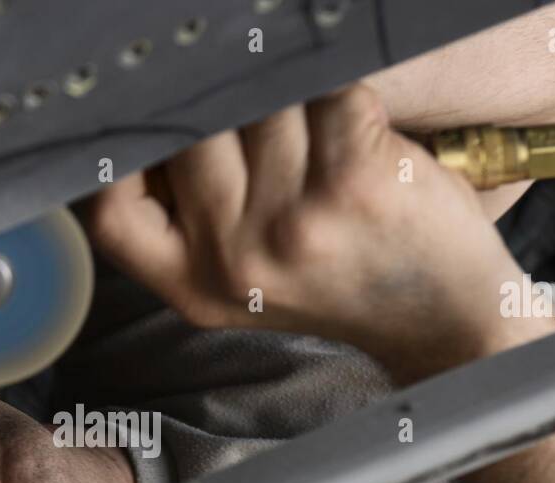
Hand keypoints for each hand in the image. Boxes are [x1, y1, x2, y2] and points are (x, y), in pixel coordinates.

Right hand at [86, 84, 529, 375]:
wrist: (443, 319)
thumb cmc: (344, 283)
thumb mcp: (244, 284)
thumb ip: (193, 224)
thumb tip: (162, 122)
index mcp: (195, 288)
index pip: (111, 213)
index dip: (116, 161)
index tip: (151, 135)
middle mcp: (235, 262)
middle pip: (190, 132)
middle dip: (226, 113)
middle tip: (261, 124)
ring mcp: (293, 223)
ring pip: (260, 103)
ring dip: (291, 101)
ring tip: (317, 136)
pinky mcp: (354, 183)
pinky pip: (328, 92)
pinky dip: (343, 93)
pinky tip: (358, 129)